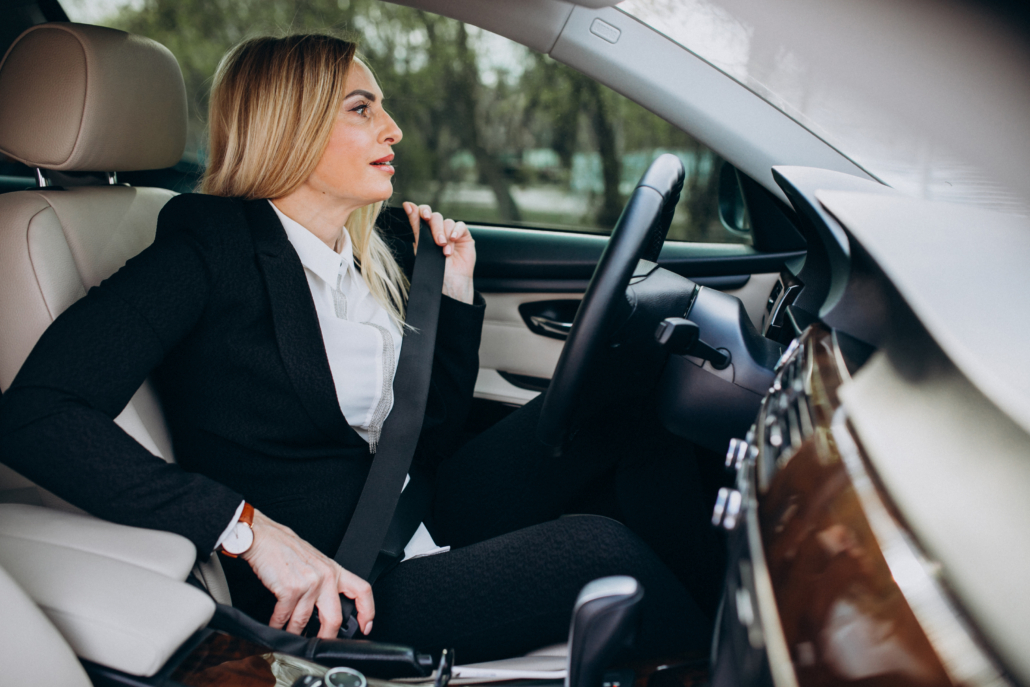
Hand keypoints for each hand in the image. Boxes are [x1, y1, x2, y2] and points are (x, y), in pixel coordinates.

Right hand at [241, 509, 373, 638]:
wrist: (265, 538)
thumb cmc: (287, 550)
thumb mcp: (316, 563)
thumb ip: (325, 582)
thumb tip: (327, 608)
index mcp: (335, 570)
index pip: (362, 590)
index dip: (367, 611)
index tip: (366, 626)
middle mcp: (326, 577)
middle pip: (335, 618)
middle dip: (327, 637)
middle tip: (321, 644)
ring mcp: (309, 583)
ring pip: (304, 622)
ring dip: (295, 633)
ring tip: (291, 635)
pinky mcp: (290, 589)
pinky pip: (284, 618)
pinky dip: (277, 625)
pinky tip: (276, 625)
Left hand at [403, 202, 475, 303]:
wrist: (450, 285)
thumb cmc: (434, 271)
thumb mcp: (422, 248)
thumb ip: (416, 226)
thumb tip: (408, 204)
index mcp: (425, 234)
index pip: (422, 214)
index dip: (422, 211)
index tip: (423, 215)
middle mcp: (438, 232)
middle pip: (435, 217)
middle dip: (436, 228)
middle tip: (438, 243)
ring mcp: (451, 234)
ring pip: (448, 222)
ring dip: (446, 235)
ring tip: (446, 252)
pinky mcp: (464, 237)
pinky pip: (460, 226)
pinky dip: (457, 231)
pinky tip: (454, 240)